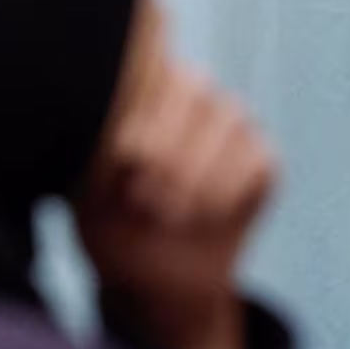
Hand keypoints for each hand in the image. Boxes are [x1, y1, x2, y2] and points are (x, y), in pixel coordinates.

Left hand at [77, 0, 276, 348]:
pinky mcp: (263, 159)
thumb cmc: (110, 229)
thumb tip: (122, 124)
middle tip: (144, 197)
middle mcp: (188, 94)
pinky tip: (202, 220)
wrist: (154, 285)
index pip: (148, 63)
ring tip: (168, 212)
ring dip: (198, 173)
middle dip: (170, 146)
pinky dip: (228, 192)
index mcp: (141, 87)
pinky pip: (258, 159)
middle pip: (193, 85)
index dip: (140, 112)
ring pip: (230, 118)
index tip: (122, 161)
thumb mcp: (86, 189)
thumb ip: (98, 145)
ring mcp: (230, 123)